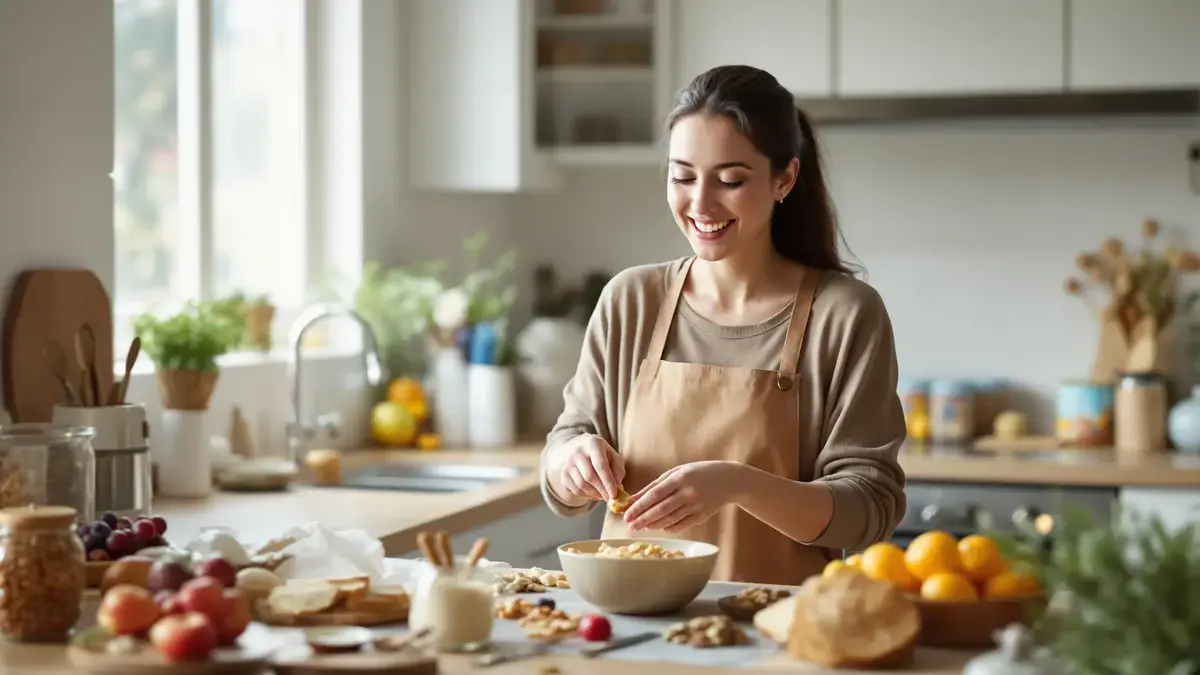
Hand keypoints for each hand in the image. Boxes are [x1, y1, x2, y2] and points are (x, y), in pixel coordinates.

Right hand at [547, 434, 625, 504]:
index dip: (608, 481)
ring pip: (582, 485)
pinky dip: (586, 495)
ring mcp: (568, 463)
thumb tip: (617, 486)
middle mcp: (577, 451)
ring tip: (603, 495)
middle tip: (610, 498)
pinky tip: (594, 493)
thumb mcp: (613, 455)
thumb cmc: (600, 454)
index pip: (600, 465)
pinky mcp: (563, 474)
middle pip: (589, 476)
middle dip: (602, 490)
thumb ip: (618, 469)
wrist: (576, 448)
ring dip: (594, 494)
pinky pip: (575, 490)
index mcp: (593, 443)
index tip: (614, 494)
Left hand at [624, 461, 742, 532]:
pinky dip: (667, 527)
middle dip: (643, 519)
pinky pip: (680, 525)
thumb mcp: (676, 472)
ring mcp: (696, 506)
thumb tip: (633, 498)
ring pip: (669, 520)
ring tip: (642, 526)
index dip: (639, 507)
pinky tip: (659, 526)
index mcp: (679, 478)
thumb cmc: (698, 473)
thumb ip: (654, 485)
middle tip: (630, 525)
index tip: (627, 514)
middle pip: (660, 510)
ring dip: (653, 525)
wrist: (728, 480)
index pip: (654, 495)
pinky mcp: (702, 516)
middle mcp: (688, 493)